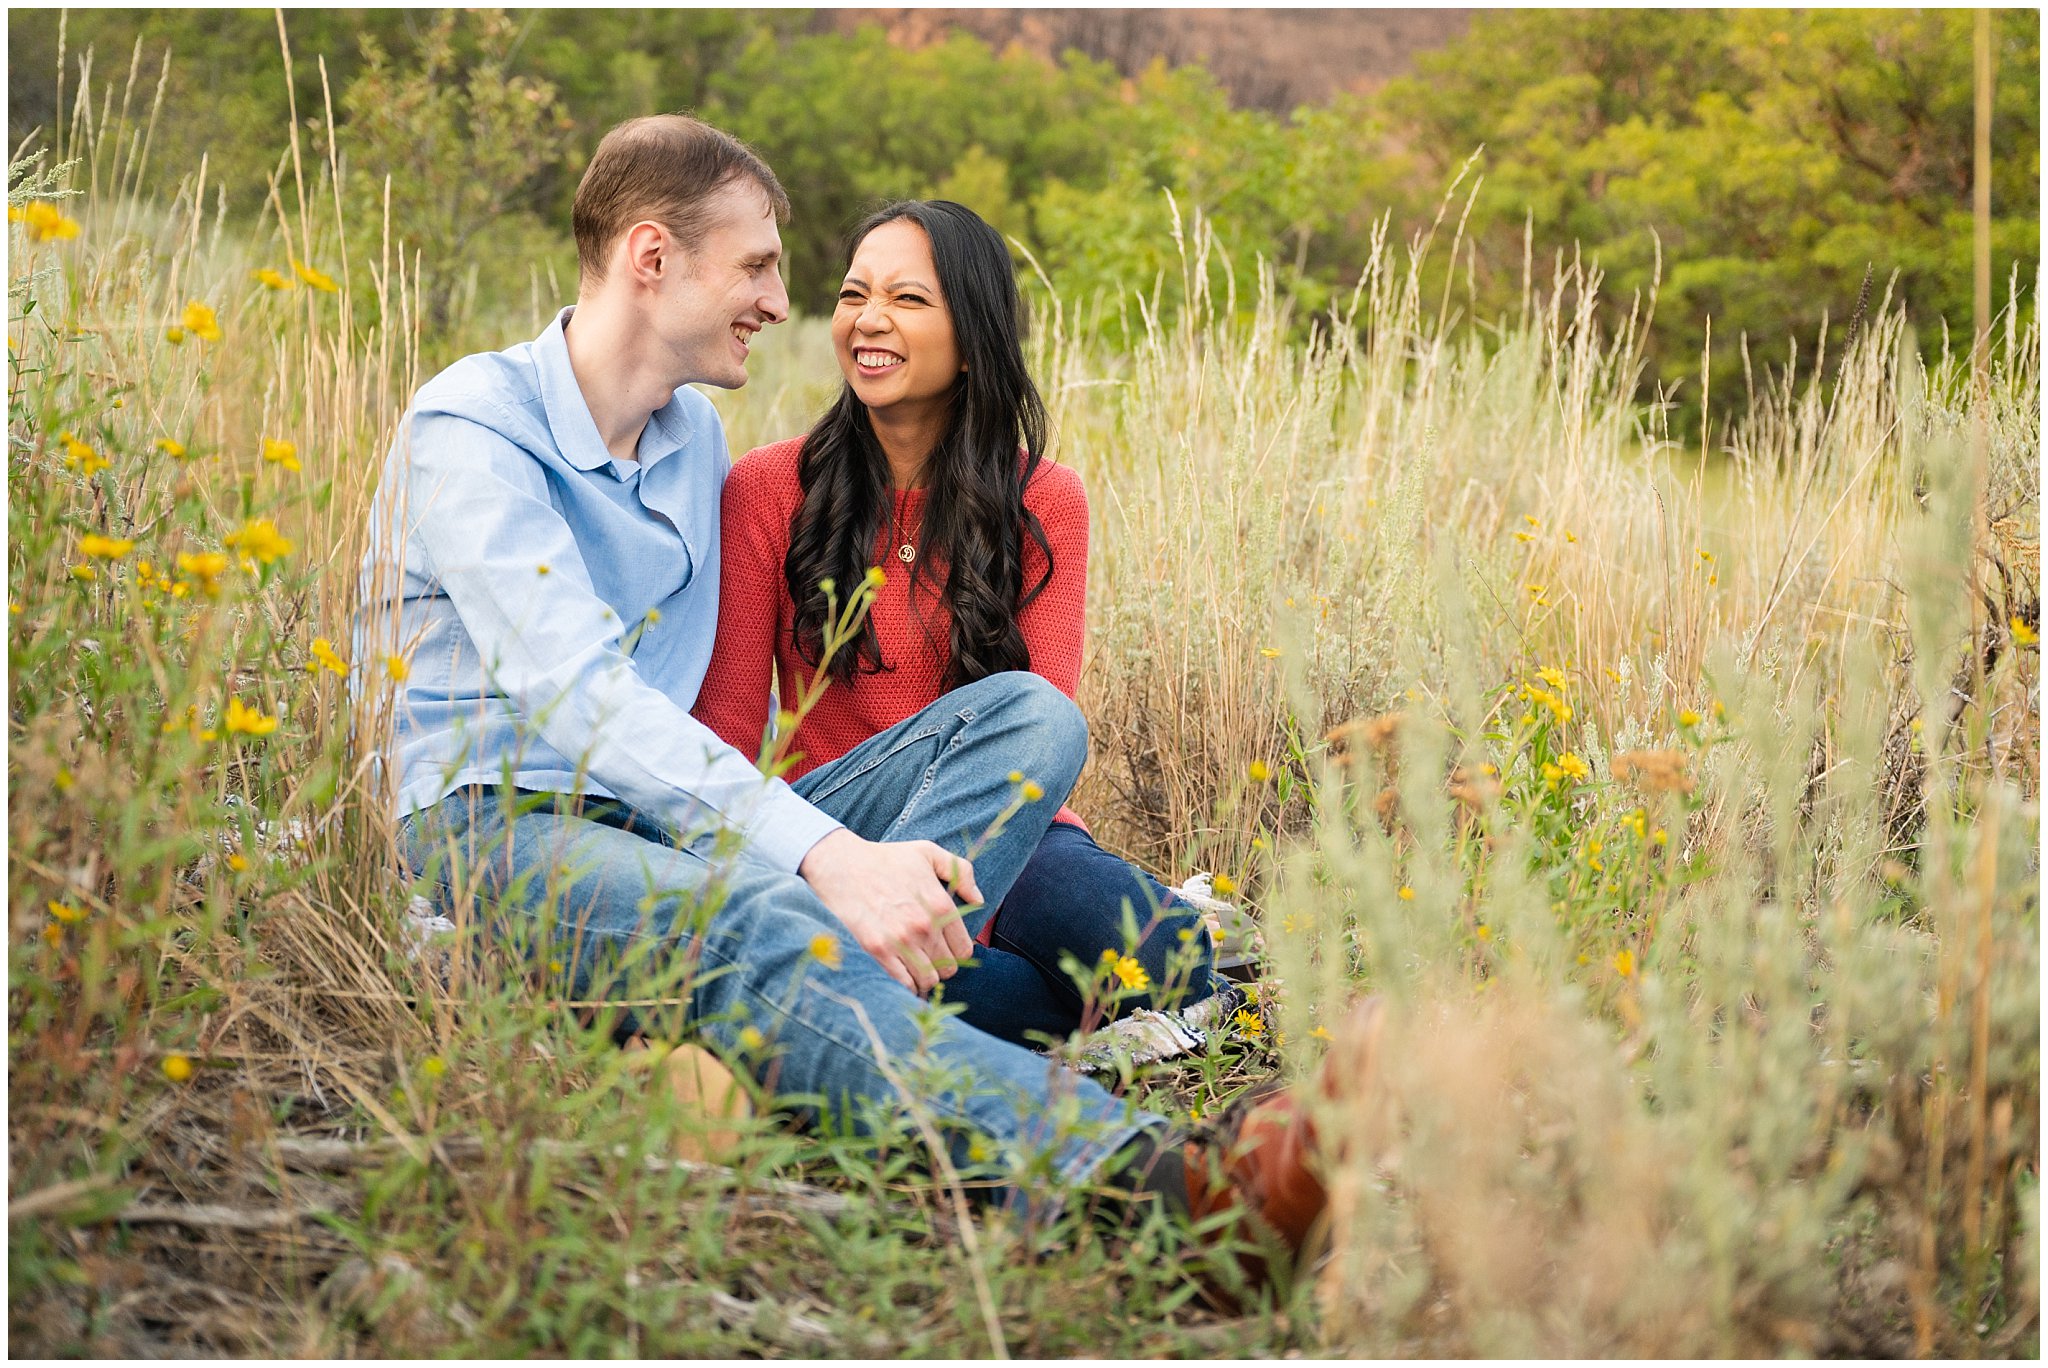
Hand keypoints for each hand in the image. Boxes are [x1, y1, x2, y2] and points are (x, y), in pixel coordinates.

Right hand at [797, 829, 979, 992]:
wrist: (841, 865)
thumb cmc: (886, 858)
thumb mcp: (928, 852)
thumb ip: (961, 872)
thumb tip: (978, 899)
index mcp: (941, 906)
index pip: (965, 949)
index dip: (958, 951)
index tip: (947, 948)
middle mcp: (924, 927)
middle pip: (948, 968)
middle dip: (943, 966)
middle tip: (931, 957)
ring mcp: (900, 941)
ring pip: (928, 980)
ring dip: (925, 977)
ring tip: (918, 967)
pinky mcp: (877, 951)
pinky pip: (903, 984)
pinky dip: (907, 985)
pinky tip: (904, 975)